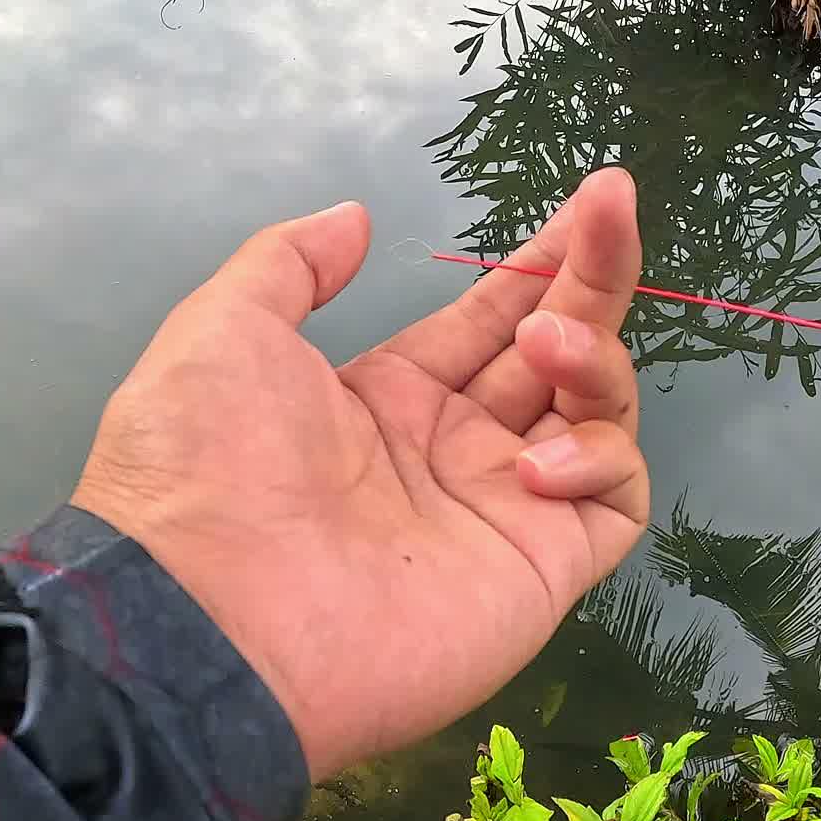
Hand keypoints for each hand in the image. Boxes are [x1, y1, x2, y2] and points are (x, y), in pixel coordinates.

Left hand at [73, 168, 646, 778]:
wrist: (207, 621)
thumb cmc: (206, 466)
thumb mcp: (225, 328)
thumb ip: (293, 261)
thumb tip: (352, 217)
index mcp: (390, 397)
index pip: (493, 316)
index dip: (543, 259)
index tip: (592, 198)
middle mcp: (456, 448)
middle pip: (558, 347)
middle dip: (593, 274)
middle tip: (615, 202)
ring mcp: (504, 509)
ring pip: (598, 411)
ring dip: (593, 356)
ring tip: (548, 340)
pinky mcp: (540, 568)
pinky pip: (614, 498)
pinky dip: (598, 456)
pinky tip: (536, 457)